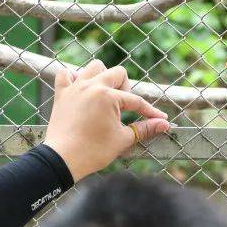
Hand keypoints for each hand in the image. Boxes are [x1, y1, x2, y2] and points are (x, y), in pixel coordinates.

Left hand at [43, 60, 170, 181]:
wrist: (62, 160)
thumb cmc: (93, 151)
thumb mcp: (122, 139)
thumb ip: (144, 129)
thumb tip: (164, 125)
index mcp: (109, 96)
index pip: (136, 101)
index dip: (150, 112)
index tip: (160, 119)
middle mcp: (92, 86)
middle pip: (117, 73)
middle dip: (126, 89)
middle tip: (124, 108)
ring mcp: (75, 88)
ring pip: (93, 67)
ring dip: (102, 77)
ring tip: (104, 95)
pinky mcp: (61, 94)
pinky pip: (65, 74)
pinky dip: (73, 78)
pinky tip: (80, 89)